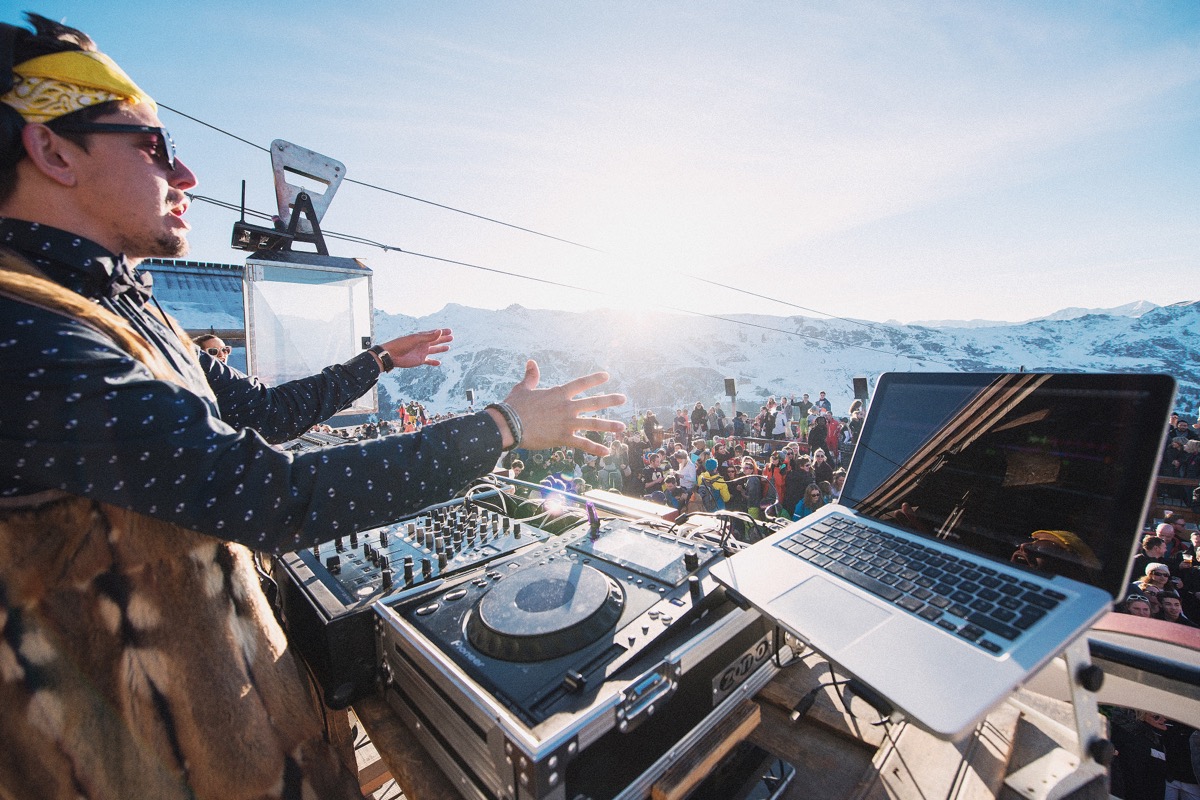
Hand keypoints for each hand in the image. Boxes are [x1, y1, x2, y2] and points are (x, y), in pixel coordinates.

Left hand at [380, 329, 452, 368]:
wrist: (391, 355)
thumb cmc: (401, 345)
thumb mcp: (416, 339)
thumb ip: (428, 337)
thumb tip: (440, 331)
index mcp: (421, 337)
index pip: (434, 333)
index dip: (442, 332)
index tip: (450, 331)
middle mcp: (422, 344)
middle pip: (435, 341)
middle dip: (443, 339)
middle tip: (452, 337)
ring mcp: (421, 352)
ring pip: (434, 350)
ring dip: (440, 349)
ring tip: (448, 347)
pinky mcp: (419, 360)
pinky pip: (429, 361)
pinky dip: (433, 362)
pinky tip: (439, 363)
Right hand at [492, 360, 625, 456]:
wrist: (509, 425)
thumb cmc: (515, 406)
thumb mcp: (523, 388)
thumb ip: (531, 376)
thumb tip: (531, 362)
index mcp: (558, 393)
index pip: (581, 383)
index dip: (594, 379)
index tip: (606, 376)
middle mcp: (567, 407)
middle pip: (593, 402)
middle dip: (610, 400)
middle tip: (623, 398)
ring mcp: (567, 423)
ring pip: (593, 424)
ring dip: (609, 425)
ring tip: (622, 427)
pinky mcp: (563, 438)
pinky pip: (583, 444)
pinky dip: (595, 449)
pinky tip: (607, 452)